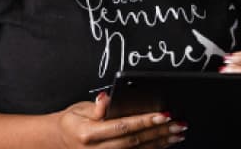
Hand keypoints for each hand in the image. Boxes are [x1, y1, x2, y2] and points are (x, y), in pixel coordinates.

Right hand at [54, 91, 187, 147]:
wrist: (61, 140)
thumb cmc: (74, 122)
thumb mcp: (79, 109)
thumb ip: (96, 106)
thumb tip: (106, 98)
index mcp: (89, 134)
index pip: (123, 126)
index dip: (145, 120)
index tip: (164, 114)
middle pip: (135, 141)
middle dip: (159, 132)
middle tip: (179, 123)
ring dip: (161, 142)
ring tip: (179, 132)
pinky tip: (166, 142)